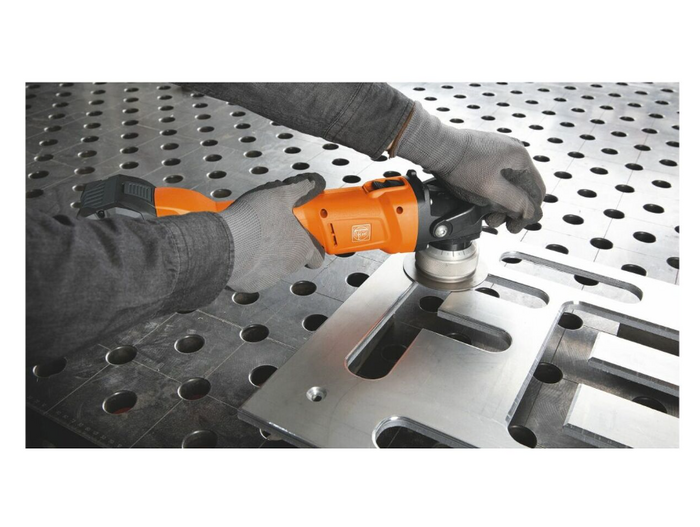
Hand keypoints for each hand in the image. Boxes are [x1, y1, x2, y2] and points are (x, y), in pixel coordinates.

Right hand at [220, 173, 324, 292]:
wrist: (223, 245)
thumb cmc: (253, 221)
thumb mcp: (279, 195)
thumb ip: (299, 189)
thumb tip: (313, 183)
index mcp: (301, 248)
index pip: (317, 257)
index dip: (312, 247)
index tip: (305, 237)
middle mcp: (289, 267)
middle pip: (294, 260)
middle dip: (286, 246)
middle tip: (274, 231)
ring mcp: (271, 277)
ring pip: (275, 267)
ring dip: (268, 255)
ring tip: (255, 237)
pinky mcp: (252, 284)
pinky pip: (255, 274)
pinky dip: (251, 263)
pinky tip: (243, 249)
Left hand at [394, 104, 545, 232]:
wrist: (438, 148)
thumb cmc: (461, 165)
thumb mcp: (491, 191)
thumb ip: (514, 203)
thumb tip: (530, 212)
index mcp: (520, 157)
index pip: (536, 190)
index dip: (528, 212)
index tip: (515, 225)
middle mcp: (513, 151)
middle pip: (522, 188)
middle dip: (511, 208)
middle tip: (498, 221)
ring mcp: (499, 151)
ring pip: (508, 183)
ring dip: (500, 202)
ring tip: (488, 214)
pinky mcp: (486, 154)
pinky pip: (496, 177)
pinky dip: (492, 191)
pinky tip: (482, 201)